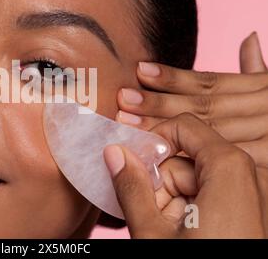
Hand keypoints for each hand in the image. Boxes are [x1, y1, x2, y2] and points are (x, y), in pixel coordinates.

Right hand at [104, 113, 265, 237]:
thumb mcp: (154, 232)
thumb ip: (131, 186)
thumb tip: (113, 153)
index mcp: (228, 169)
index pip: (183, 128)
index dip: (153, 141)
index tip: (132, 165)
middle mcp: (245, 175)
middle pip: (185, 158)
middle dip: (159, 184)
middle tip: (151, 216)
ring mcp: (249, 194)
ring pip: (193, 180)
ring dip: (170, 202)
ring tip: (166, 232)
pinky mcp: (246, 211)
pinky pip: (207, 195)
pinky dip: (187, 211)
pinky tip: (180, 234)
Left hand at [116, 32, 267, 164]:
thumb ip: (259, 70)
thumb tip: (248, 37)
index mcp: (262, 90)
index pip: (209, 82)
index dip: (174, 76)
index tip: (140, 70)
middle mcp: (262, 111)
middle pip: (201, 107)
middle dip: (159, 104)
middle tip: (122, 100)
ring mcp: (264, 139)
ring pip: (207, 134)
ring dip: (165, 130)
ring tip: (130, 124)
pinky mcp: (265, 165)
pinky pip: (221, 164)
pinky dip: (190, 162)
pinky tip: (160, 157)